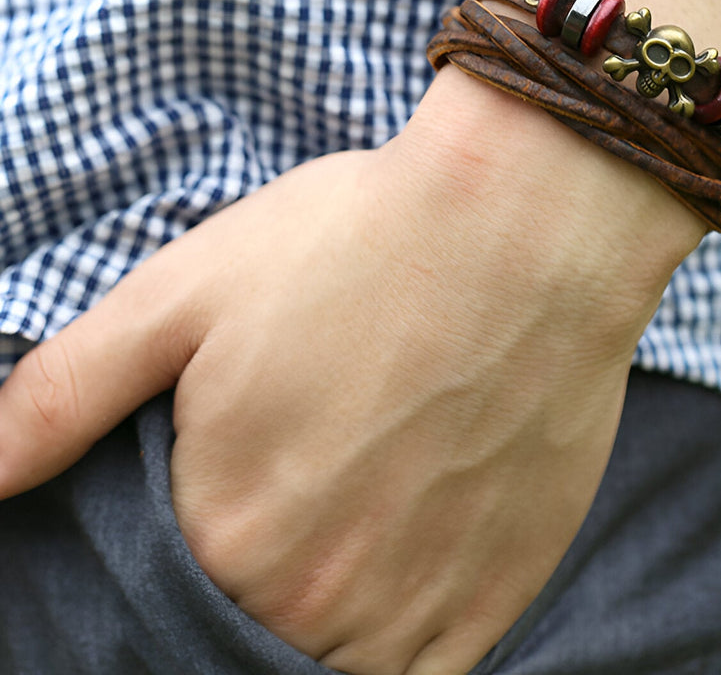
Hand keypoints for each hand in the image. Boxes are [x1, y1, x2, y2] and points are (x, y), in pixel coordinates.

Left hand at [0, 71, 700, 673]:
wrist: (526, 223)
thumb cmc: (358, 242)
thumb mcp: (184, 288)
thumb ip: (59, 395)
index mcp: (228, 530)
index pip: (162, 605)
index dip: (186, 550)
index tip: (226, 498)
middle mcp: (319, 595)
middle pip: (255, 635)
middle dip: (256, 579)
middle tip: (296, 491)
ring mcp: (420, 603)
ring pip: (336, 662)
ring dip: (323, 618)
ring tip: (345, 524)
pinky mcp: (501, 591)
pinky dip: (398, 644)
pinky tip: (399, 567)